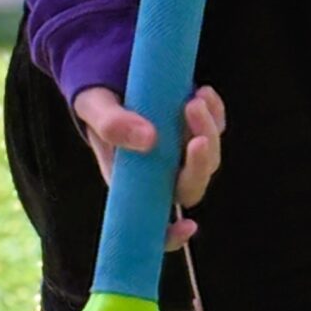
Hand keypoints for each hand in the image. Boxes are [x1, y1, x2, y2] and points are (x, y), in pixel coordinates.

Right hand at [72, 83, 225, 249]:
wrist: (111, 75)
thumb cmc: (98, 102)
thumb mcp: (94, 108)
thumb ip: (112, 125)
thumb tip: (148, 139)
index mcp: (133, 183)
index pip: (155, 223)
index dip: (172, 235)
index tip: (188, 226)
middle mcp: (161, 172)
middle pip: (191, 186)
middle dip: (200, 166)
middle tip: (197, 138)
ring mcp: (181, 149)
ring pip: (208, 156)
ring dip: (208, 131)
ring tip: (196, 100)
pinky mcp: (194, 125)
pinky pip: (215, 125)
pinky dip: (215, 111)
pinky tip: (203, 92)